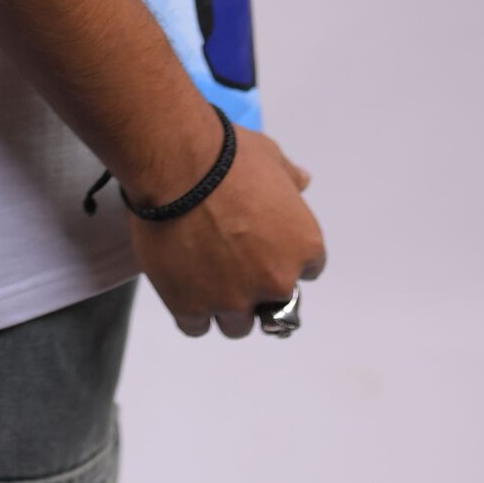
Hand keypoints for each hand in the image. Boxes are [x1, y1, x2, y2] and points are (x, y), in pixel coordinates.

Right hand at [124, 126, 325, 337]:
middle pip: (274, 306)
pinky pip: (197, 326)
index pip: (307, 270)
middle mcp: (275, 281)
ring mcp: (233, 299)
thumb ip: (289, 177)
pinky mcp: (192, 307)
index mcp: (303, 246)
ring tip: (202, 273)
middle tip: (230, 257)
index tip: (262, 243)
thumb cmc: (226, 155)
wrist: (176, 164)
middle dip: (255, 286)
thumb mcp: (269, 156)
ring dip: (224, 305)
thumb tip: (302, 180)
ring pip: (237, 324)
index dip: (281, 254)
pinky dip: (190, 310)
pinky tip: (181, 284)